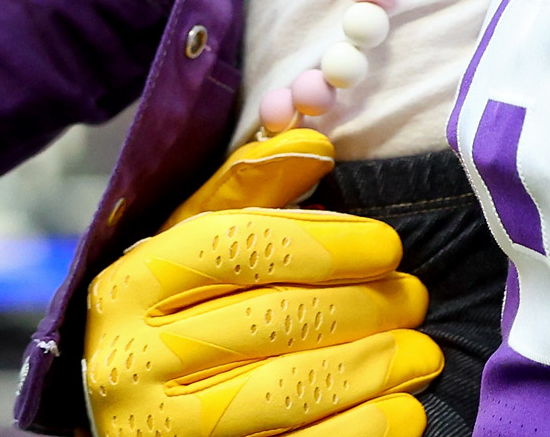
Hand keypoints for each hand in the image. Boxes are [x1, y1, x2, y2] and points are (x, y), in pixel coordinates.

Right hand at [84, 129, 440, 436]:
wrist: (129, 418)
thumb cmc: (170, 320)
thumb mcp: (187, 248)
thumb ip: (246, 193)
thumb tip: (314, 141)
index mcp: (130, 285)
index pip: (240, 246)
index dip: (327, 242)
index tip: (387, 247)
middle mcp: (131, 358)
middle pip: (275, 317)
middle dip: (365, 306)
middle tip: (414, 298)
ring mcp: (159, 428)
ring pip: (292, 389)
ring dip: (375, 367)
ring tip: (420, 353)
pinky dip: (365, 428)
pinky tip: (403, 411)